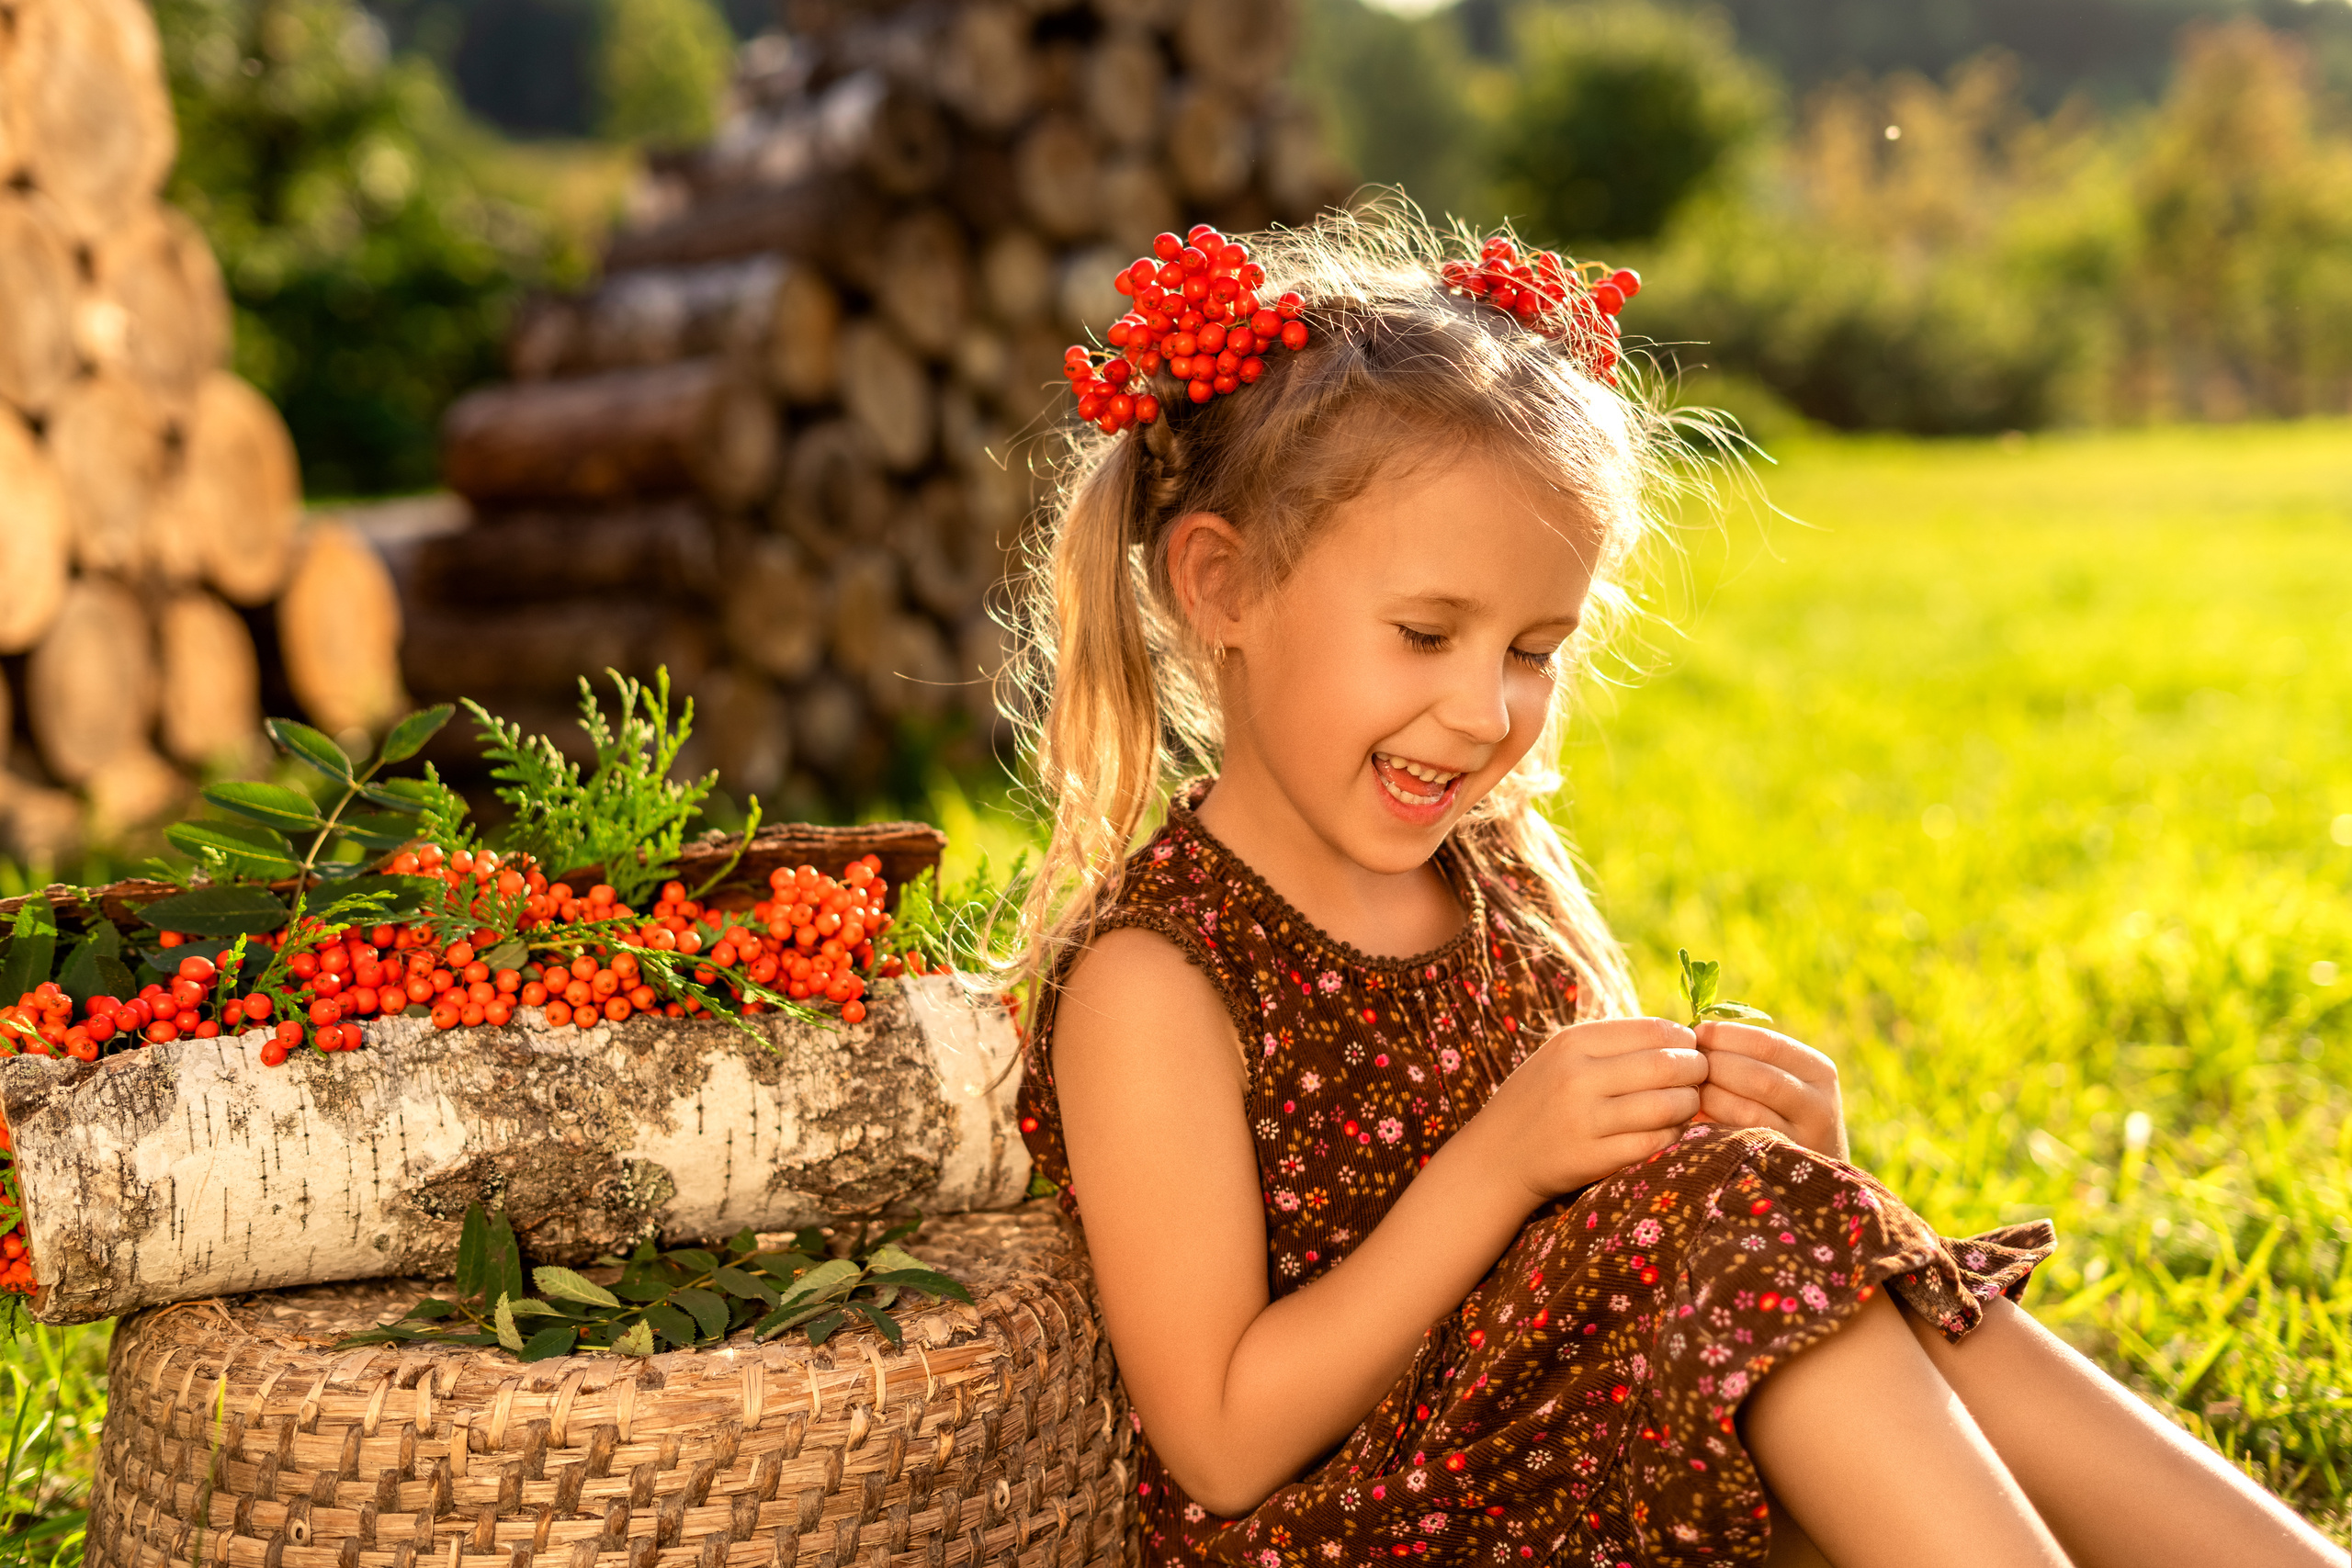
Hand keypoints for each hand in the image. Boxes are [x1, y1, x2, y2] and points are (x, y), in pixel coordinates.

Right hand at [1475, 1018, 1709, 1201]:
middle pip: (1665, 1065)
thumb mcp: (1562, 1055)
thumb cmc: (1541, 1097)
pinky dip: (1674, 1134)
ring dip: (1690, 1104)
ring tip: (1689, 1103)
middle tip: (1700, 1076)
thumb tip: (1680, 1035)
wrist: (1497, 1155)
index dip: (1683, 1038)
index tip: (1690, 1048)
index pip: (1652, 1029)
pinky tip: (1672, 1129)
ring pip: (1666, 1105)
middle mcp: (1577, 1078)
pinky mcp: (1592, 1158)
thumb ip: (1613, 1042)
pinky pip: (1654, 1142)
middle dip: (1696, 1070)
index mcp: (1573, 1043)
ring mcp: (1584, 1120)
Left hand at [1695, 1021, 1847, 1159]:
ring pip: (1747, 1111)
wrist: (1811, 1177)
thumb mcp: (1779, 1080)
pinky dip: (1714, 1128)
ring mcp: (1806, 1140)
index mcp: (1817, 1070)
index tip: (1695, 1035)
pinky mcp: (1785, 1167)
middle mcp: (1819, 1104)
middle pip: (1756, 1076)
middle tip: (1685, 1069)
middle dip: (1713, 1068)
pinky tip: (1696, 1121)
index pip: (1766, 1043)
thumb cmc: (1779, 1114)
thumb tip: (1693, 1033)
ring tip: (1688, 1094)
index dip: (1724, 1035)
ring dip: (1710, 1099)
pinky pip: (1742, 1142)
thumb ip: (1745, 1056)